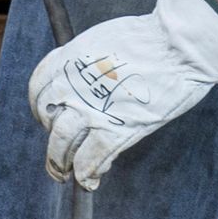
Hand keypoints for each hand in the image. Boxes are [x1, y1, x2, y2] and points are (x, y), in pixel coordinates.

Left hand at [26, 0, 217, 189]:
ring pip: (62, 144)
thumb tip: (87, 77)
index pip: (38, 89)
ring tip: (63, 174)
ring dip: (59, 163)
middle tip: (55, 155)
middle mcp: (72, 87)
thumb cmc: (151, 38)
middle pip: (47, 120)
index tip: (47, 116)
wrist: (179, 45)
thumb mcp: (103, 40)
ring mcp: (92, 110)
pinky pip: (91, 159)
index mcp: (68, 61)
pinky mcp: (116, 129)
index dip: (40, 107)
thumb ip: (88, 62)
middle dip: (49, 139)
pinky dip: (87, 173)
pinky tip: (90, 181)